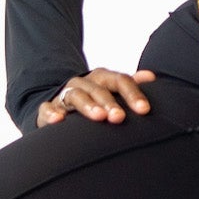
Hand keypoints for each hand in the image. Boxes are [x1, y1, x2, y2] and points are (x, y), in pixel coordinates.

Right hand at [36, 67, 156, 128]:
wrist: (62, 106)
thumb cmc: (96, 101)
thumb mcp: (112, 91)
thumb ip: (130, 85)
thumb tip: (151, 76)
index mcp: (102, 79)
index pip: (120, 81)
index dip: (132, 94)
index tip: (144, 110)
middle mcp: (84, 83)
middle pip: (98, 89)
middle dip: (110, 103)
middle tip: (120, 118)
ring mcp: (64, 95)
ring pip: (75, 96)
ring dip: (88, 106)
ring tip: (99, 117)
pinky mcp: (48, 109)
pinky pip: (47, 109)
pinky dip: (51, 113)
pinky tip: (58, 121)